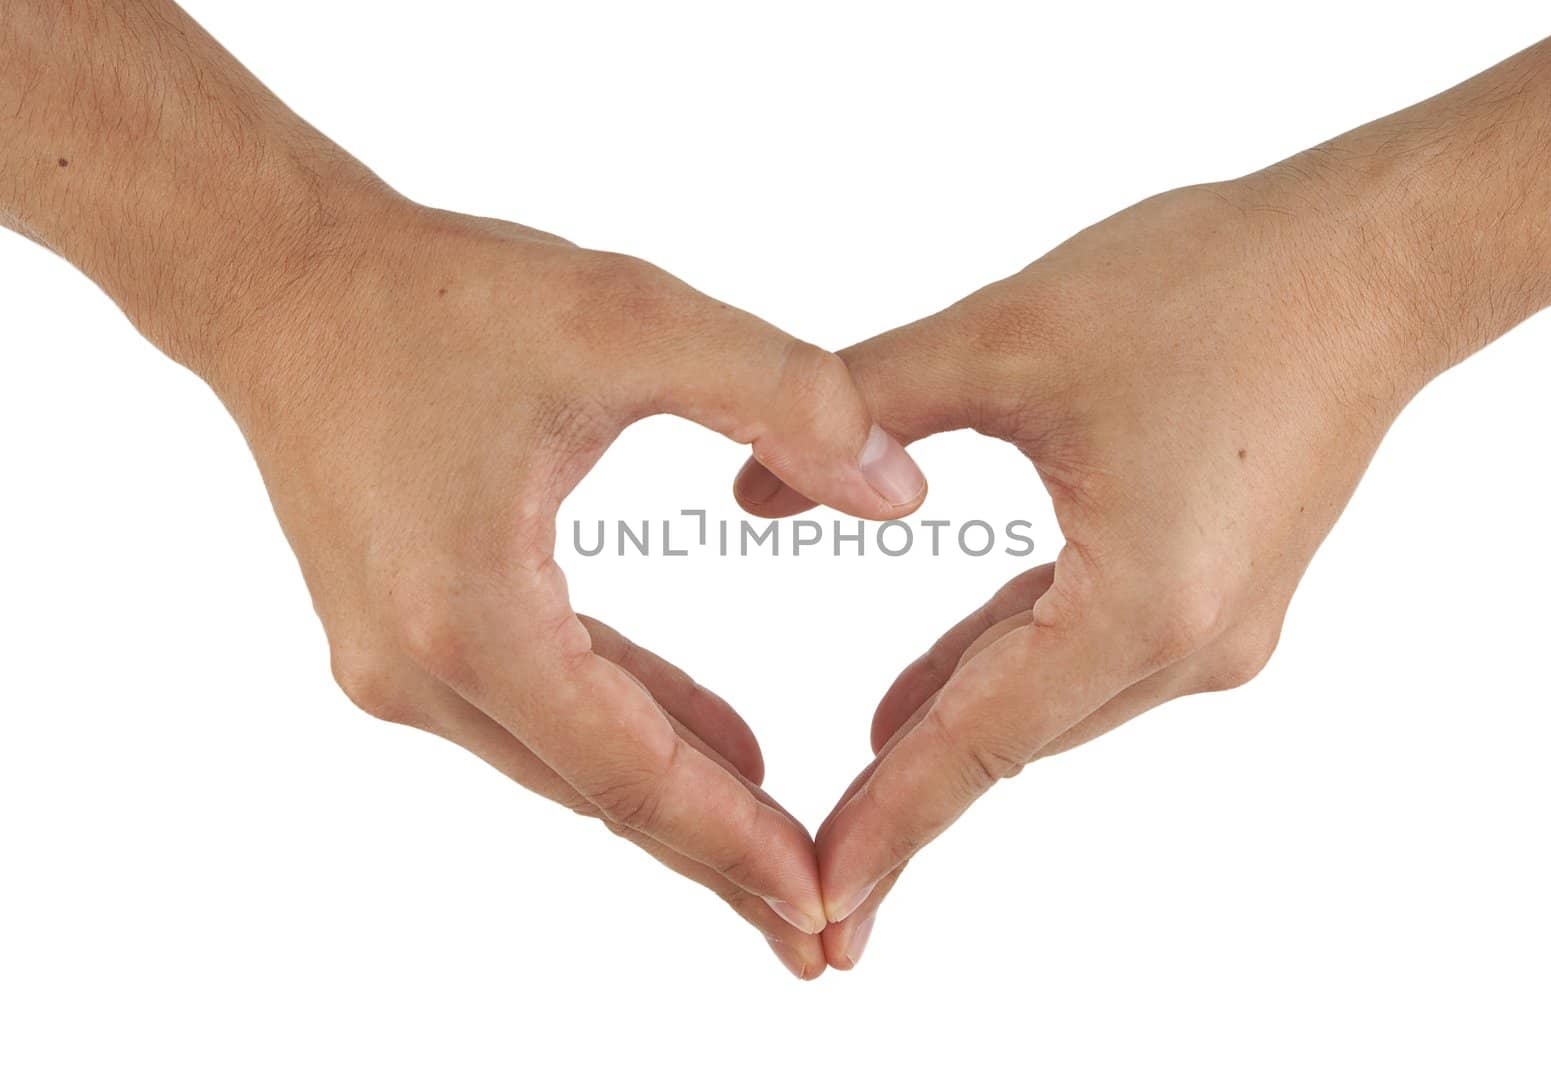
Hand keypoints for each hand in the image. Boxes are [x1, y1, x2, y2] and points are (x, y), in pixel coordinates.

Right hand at [207, 199, 926, 977]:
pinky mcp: (404, 639)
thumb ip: (781, 397)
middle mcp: (420, 669)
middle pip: (604, 796)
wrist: (283, 284)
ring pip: (572, 764)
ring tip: (787, 856)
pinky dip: (630, 731)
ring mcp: (399, 665)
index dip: (737, 844)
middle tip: (824, 932)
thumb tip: (901, 493)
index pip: (633, 771)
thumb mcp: (629, 317)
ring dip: (679, 805)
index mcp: (470, 614)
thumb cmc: (441, 294)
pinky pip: (542, 710)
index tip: (826, 907)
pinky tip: (716, 744)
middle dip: (720, 859)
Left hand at [735, 171, 1435, 964]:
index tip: (820, 899)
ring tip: (856, 780)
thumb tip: (748, 488)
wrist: (1373, 259)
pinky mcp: (1223, 596)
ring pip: (1048, 700)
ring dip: (955, 727)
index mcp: (1142, 605)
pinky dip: (1006, 666)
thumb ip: (866, 405)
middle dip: (908, 795)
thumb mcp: (1008, 335)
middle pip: (1013, 741)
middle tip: (813, 869)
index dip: (890, 824)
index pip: (979, 745)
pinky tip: (935, 683)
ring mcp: (1218, 630)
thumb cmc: (1210, 283)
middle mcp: (1191, 646)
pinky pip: (1086, 654)